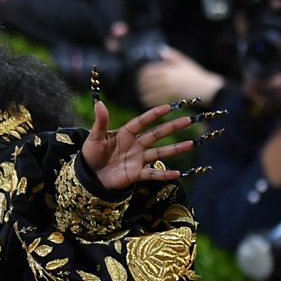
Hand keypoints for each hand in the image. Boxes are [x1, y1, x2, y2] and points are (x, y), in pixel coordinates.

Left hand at [82, 100, 201, 189]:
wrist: (88, 176)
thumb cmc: (90, 155)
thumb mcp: (94, 138)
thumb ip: (100, 122)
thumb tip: (99, 103)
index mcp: (125, 134)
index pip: (142, 122)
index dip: (154, 115)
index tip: (168, 107)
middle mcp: (135, 145)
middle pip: (157, 134)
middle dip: (173, 127)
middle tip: (189, 120)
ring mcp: (137, 159)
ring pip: (160, 152)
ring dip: (176, 149)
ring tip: (191, 143)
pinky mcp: (136, 174)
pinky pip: (153, 174)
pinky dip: (164, 174)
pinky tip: (177, 173)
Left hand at [136, 46, 223, 107]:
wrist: (207, 88)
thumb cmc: (196, 75)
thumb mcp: (185, 62)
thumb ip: (172, 56)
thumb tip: (161, 50)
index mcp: (167, 69)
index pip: (147, 71)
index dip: (141, 74)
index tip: (140, 77)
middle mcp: (166, 78)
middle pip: (145, 82)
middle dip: (141, 85)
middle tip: (140, 88)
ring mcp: (168, 88)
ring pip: (149, 92)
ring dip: (144, 94)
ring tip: (143, 95)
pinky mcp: (171, 98)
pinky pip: (156, 101)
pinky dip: (150, 101)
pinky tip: (149, 102)